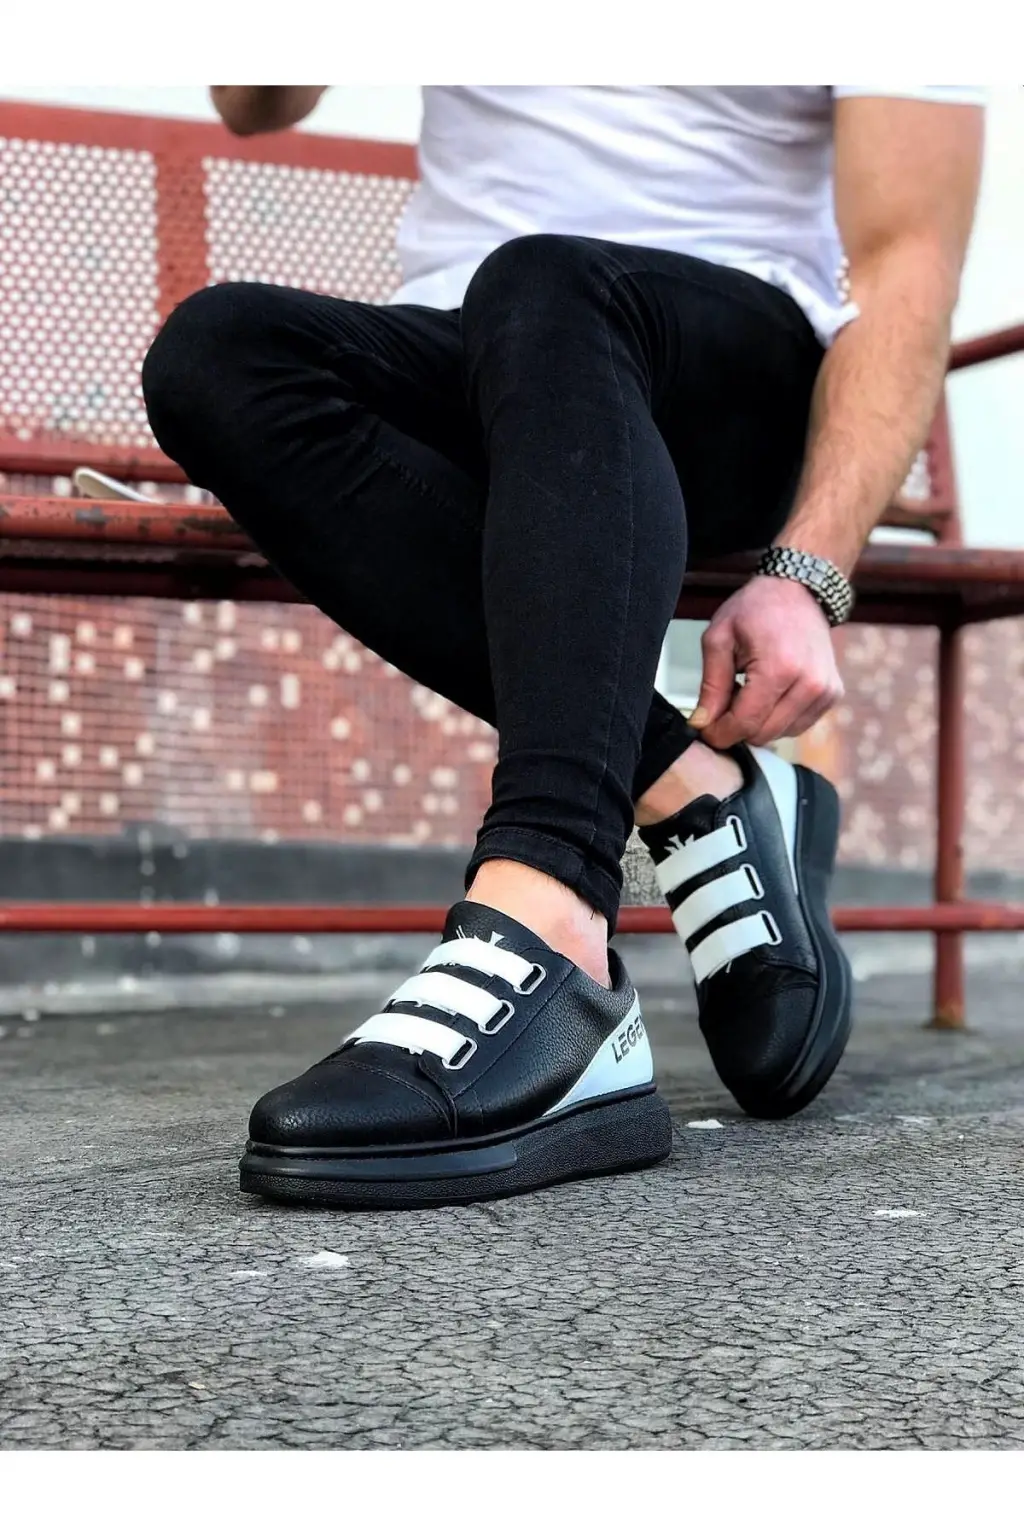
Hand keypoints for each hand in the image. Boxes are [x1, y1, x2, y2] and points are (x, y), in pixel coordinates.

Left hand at [689, 576, 843, 749]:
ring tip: (748, 690)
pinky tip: (769, 692)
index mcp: (780, 668)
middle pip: (763, 734)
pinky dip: (778, 717)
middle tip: (725, 700)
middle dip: (738, 726)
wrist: (799, 589)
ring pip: (781, 734)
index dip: (719, 732)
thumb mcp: (719, 638)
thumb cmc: (756, 608)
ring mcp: (825, 691)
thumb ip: (711, 685)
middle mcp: (810, 684)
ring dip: (759, 722)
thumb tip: (703, 724)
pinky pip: (797, 725)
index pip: (745, 723)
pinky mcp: (832, 695)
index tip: (704, 728)